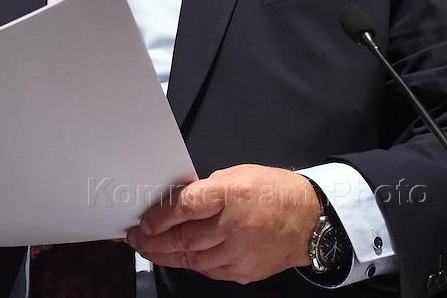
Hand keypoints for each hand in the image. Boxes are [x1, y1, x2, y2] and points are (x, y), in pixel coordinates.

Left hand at [126, 165, 319, 284]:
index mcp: (232, 194)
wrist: (311, 220)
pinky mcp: (244, 271)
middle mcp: (235, 226)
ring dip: (166, 255)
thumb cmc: (272, 192)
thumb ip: (206, 190)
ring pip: (193, 259)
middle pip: (185, 238)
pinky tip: (177, 257)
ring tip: (148, 250)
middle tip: (135, 239)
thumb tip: (176, 203)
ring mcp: (240, 253)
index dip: (161, 216)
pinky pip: (209, 271)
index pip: (187, 206)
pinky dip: (191, 264)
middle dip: (153, 240)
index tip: (143, 221)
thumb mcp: (237, 175)